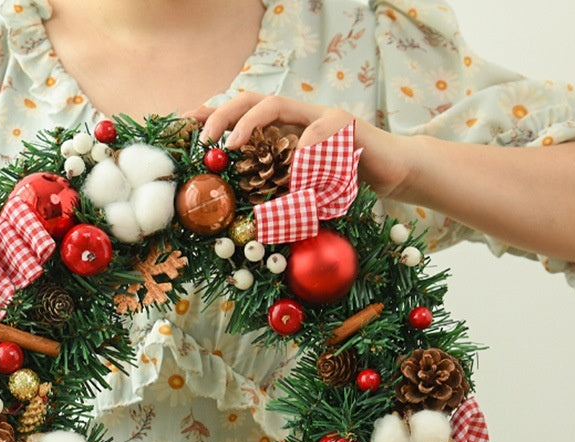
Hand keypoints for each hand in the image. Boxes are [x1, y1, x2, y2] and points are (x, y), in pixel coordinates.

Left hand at [186, 92, 412, 199]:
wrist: (390, 172)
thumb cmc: (342, 183)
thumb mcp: (302, 188)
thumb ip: (275, 189)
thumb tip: (241, 210)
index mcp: (284, 129)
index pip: (242, 113)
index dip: (212, 115)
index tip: (184, 126)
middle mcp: (297, 116)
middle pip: (252, 98)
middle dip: (222, 114)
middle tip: (205, 139)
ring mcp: (319, 115)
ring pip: (277, 104)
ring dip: (250, 122)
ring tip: (233, 144)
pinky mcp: (344, 124)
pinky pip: (315, 134)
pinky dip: (300, 155)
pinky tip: (294, 178)